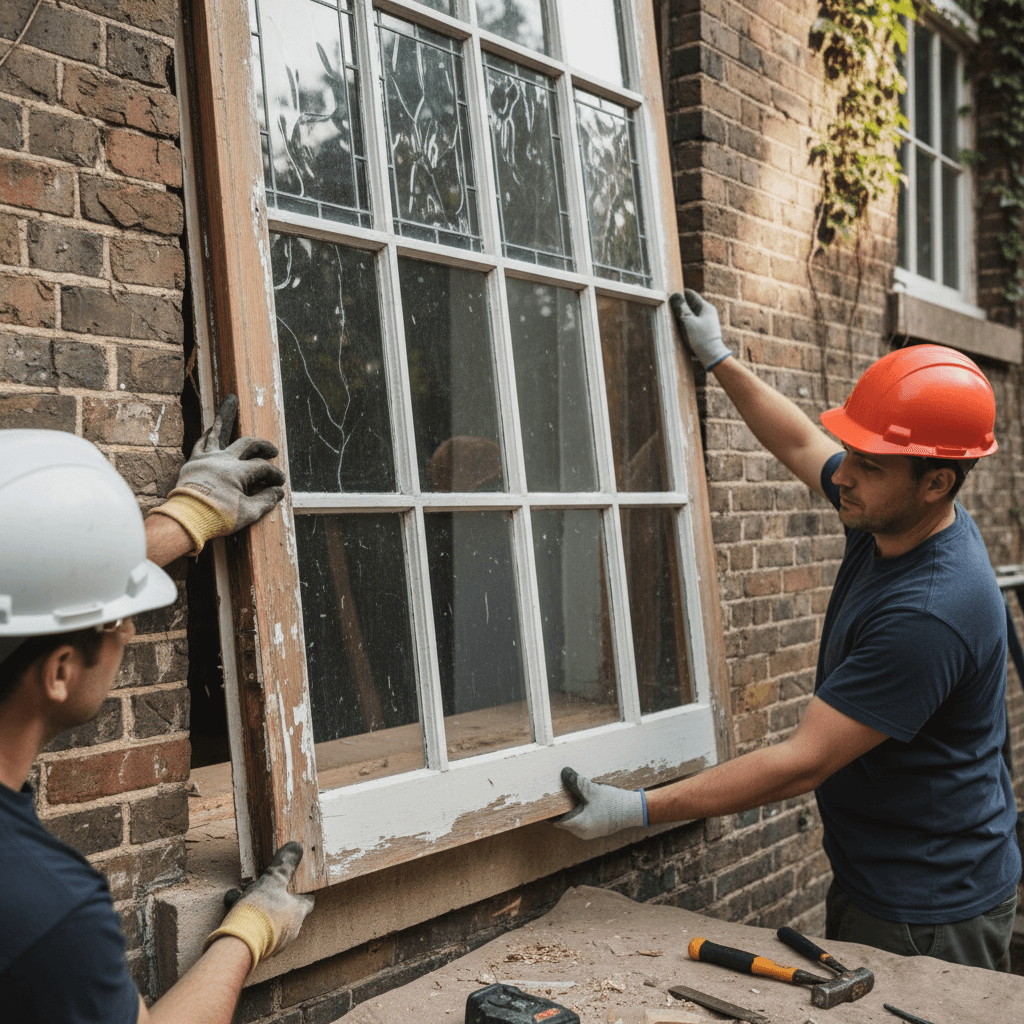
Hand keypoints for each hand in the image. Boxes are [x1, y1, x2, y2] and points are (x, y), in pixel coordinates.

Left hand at [150, 395, 285, 554]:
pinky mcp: (193, 463)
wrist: (186, 520)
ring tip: (230, 401)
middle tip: (272, 449)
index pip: (262, 467)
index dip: (273, 475)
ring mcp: (206, 459)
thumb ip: (265, 500)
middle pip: (247, 443)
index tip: (278, 483)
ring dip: (226, 417)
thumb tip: (277, 492)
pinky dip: (207, 435)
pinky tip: (210, 430)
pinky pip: (200, 444)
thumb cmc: (217, 517)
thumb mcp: (248, 513)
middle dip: (262, 445)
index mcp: (238, 471)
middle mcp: (223, 460)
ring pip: (218, 433)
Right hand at [204, 842, 314, 970]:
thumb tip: (297, 847)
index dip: (303, 890)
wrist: (237, 946)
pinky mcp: (258, 950)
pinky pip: (255, 930)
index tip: (296, 881)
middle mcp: (290, 930)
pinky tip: (232, 909)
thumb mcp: (272, 882)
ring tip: (240, 896)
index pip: (308, 900)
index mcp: (298, 913)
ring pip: (268, 919)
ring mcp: (275, 943)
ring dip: (257, 907)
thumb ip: (284, 866)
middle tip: (261, 886)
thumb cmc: (260, 912)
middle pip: (286, 909)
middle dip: (273, 897)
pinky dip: (246, 919)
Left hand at [553, 767, 646, 840]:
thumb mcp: (592, 790)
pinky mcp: (596, 827)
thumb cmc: (613, 803)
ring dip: (569, 808)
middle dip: (559, 808)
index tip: (542, 802)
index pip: (556, 821)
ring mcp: (590, 831)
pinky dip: (578, 810)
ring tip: (566, 793)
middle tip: (553, 794)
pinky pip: (581, 819)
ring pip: (573, 819)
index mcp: (579, 825)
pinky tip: (580, 798)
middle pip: (564, 820)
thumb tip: (563, 772)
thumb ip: (576, 782)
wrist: (634, 810)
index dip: (548, 812)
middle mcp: (582, 832)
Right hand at [669, 290, 731, 370]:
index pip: (691, 294)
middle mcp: (707, 312)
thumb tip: (674, 296)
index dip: (680, 293)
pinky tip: (679, 326)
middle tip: (668, 306)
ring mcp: (706, 321)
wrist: (712, 355)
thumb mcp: (689, 322)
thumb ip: (682, 308)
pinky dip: (686, 321)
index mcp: (706, 307)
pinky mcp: (704, 329)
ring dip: (682, 314)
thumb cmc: (701, 338)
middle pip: (691, 303)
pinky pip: (693, 321)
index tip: (669, 294)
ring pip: (691, 313)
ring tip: (671, 316)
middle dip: (680, 304)